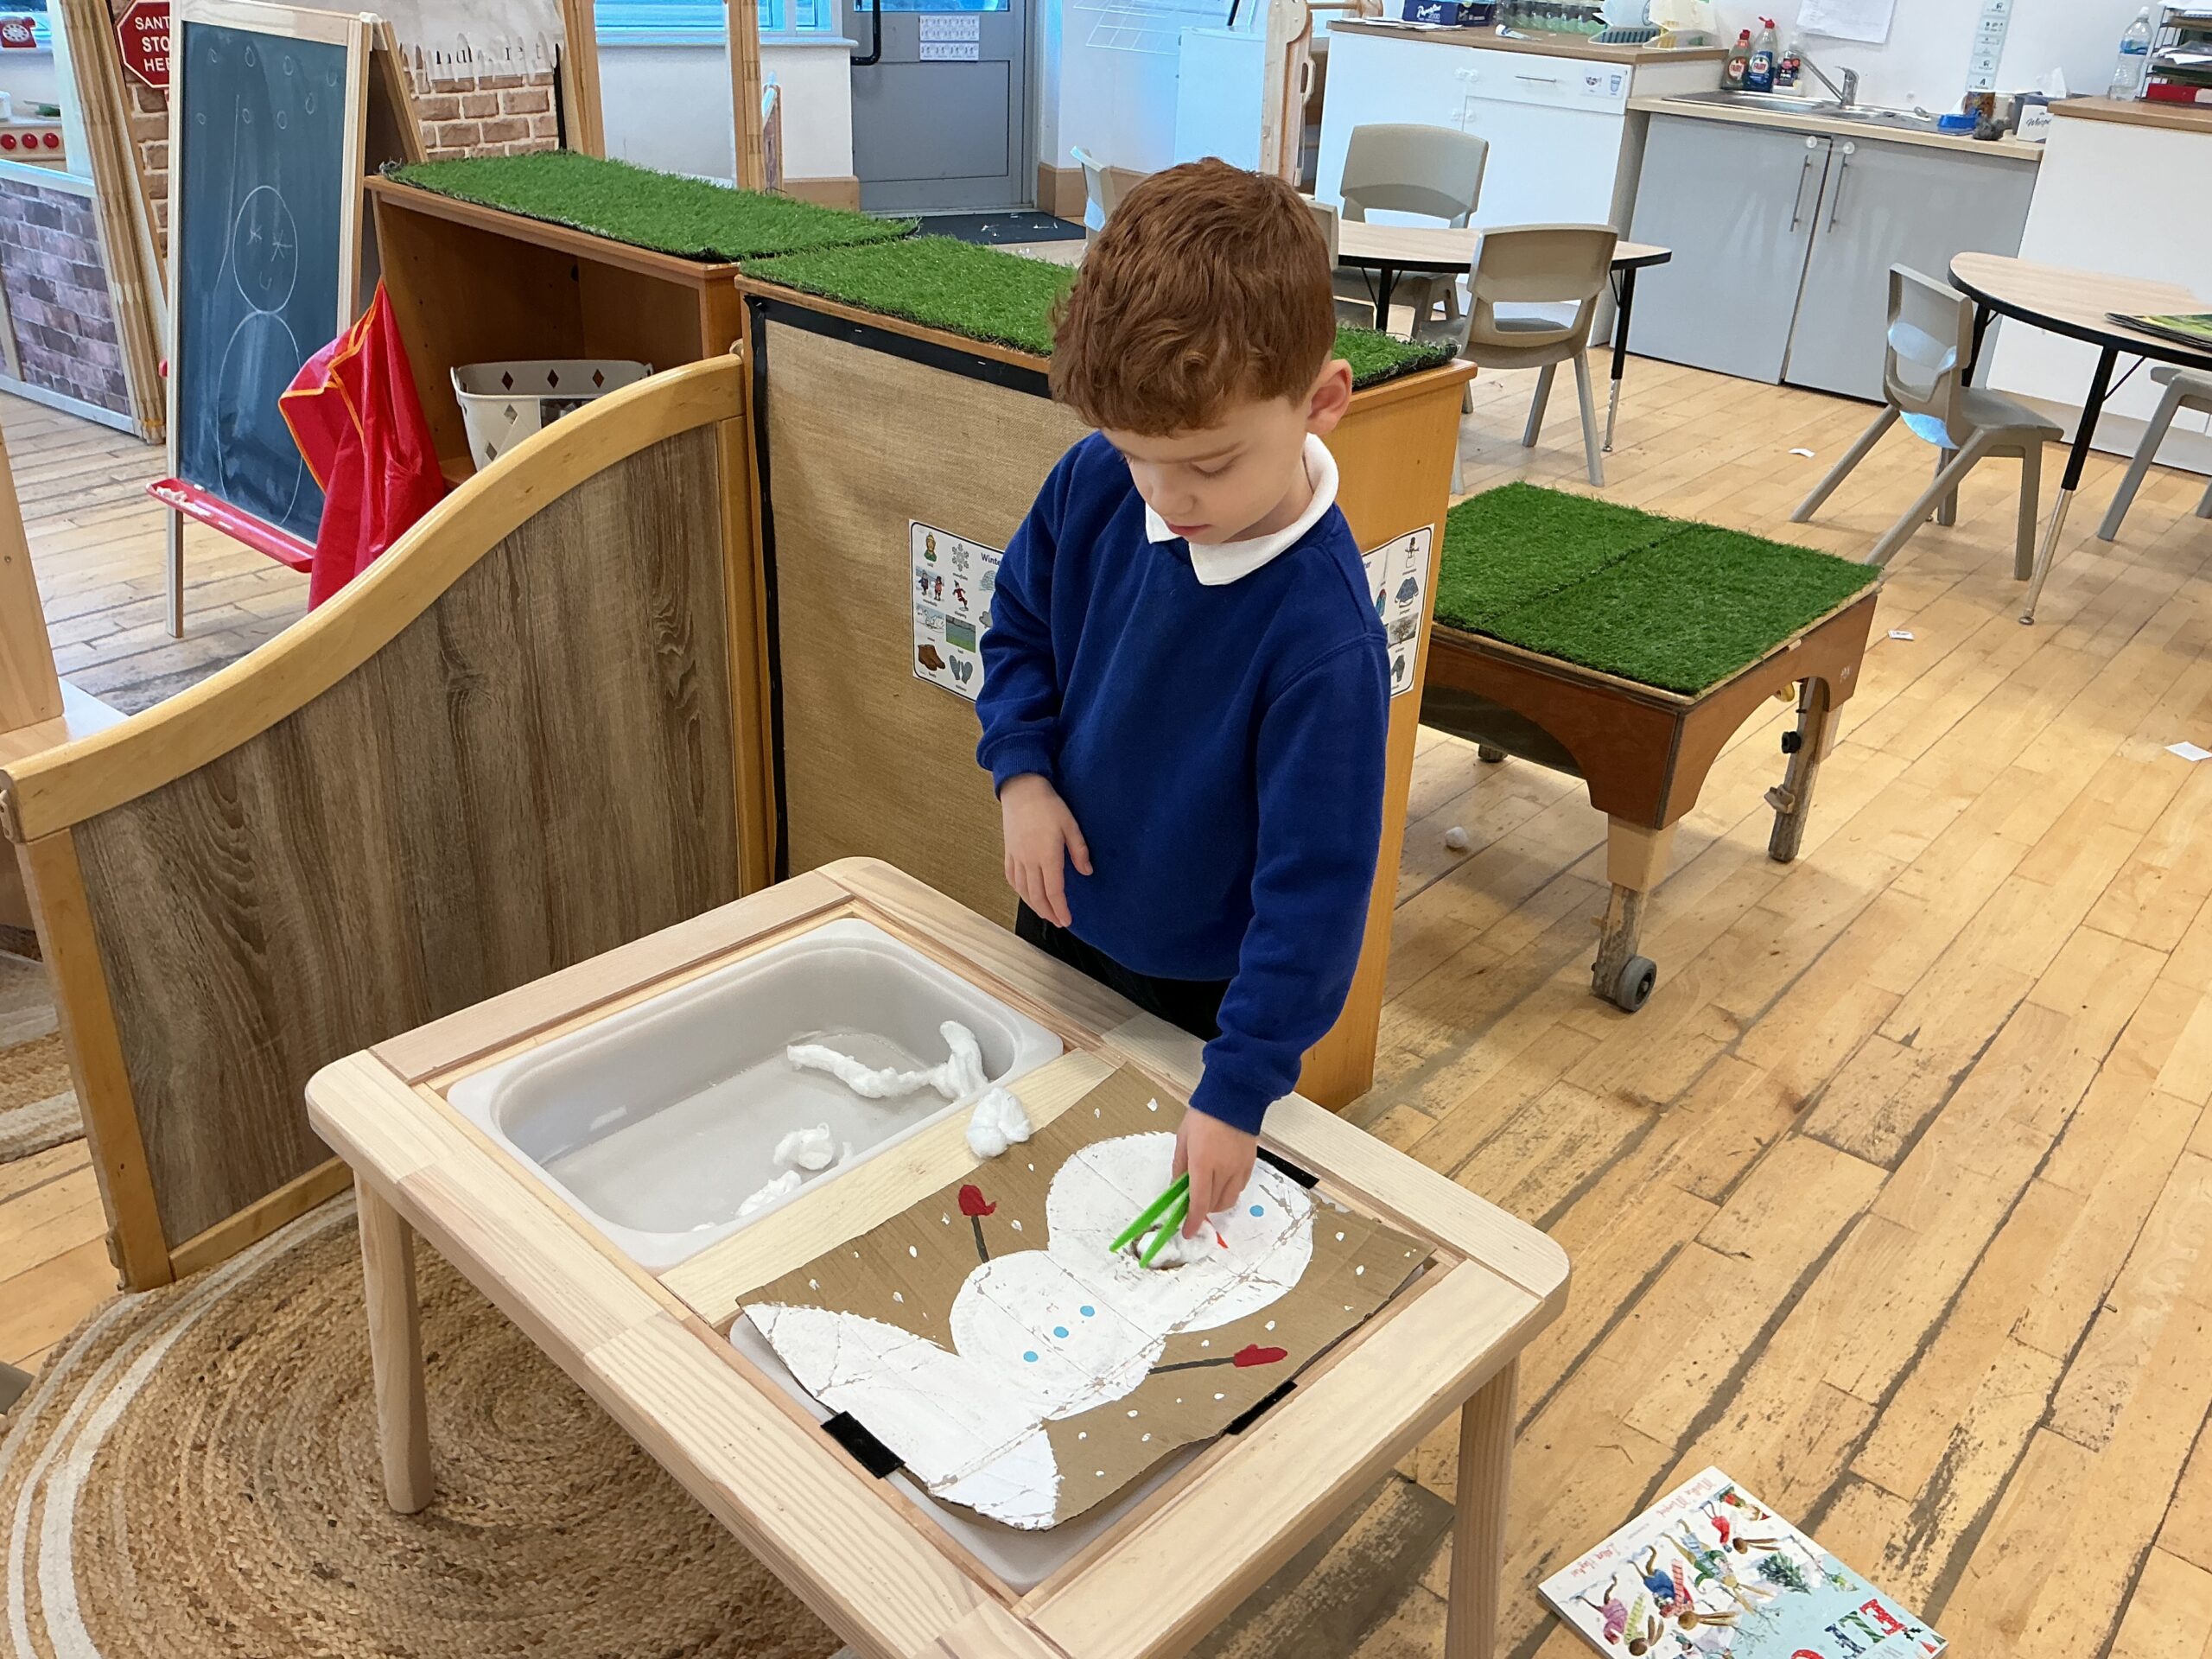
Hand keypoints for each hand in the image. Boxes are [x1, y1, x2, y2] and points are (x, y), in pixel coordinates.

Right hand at [1000, 773, 1091, 927]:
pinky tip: (1026, 895)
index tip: (1067, 920)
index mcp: (1047, 855)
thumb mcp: (1071, 826)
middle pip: (1037, 895)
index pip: (1054, 891)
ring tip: (1045, 913)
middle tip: (1059, 922)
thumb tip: (1086, 871)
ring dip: (1034, 905)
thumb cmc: (1049, 805)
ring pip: (1023, 890)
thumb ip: (1079, 851)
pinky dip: (1019, 891)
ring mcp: (1016, 857)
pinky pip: (1011, 878)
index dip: (1060, 909)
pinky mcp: (1009, 852)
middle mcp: (1029, 860)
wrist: (1022, 790)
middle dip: (1049, 913)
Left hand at [1172, 1110, 1258, 1236]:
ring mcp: (1239, 1168)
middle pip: (1214, 1205)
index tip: (1187, 1231)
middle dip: (1202, 1210)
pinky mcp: (1250, 1164)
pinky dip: (1228, 1192)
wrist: (1234, 1097)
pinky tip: (1221, 1181)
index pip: (1199, 1202)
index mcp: (1203, 1163)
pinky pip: (1239, 1188)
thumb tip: (1176, 1188)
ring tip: (1207, 1192)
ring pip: (1229, 1200)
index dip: (1192, 1221)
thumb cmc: (1204, 1115)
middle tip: (1192, 1203)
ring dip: (1216, 1203)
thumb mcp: (1183, 1139)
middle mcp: (1224, 1169)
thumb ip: (1180, 1166)